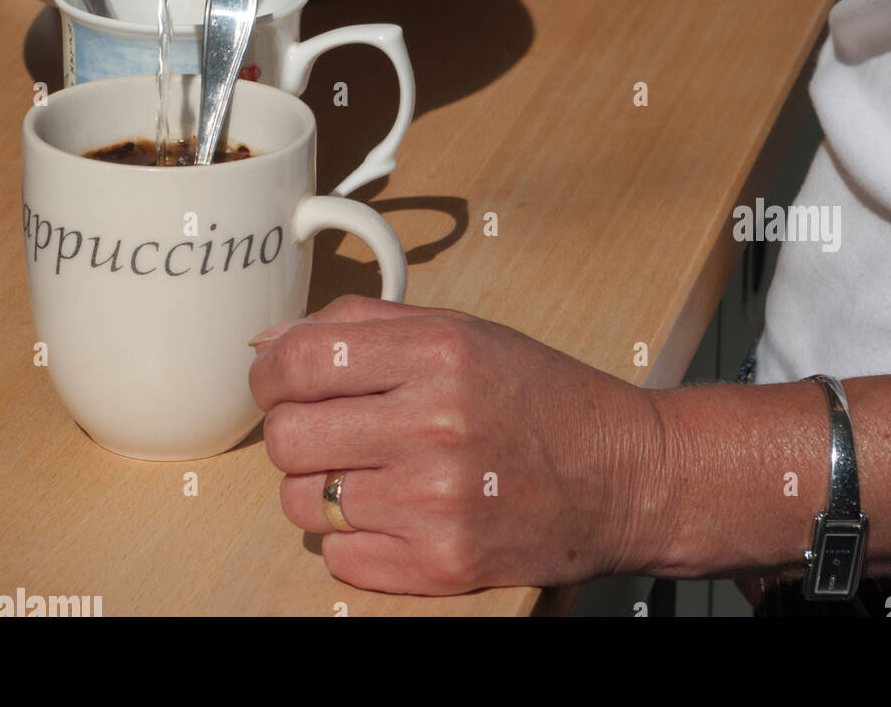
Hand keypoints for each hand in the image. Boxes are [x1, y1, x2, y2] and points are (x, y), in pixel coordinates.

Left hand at [248, 295, 666, 594]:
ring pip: (303, 501)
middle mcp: (433, 425)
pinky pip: (338, 557)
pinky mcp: (439, 565)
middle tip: (329, 427)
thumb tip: (268, 344)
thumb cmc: (541, 396)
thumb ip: (363, 326)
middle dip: (295, 430)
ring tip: (368, 470)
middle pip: (288, 436)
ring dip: (321, 486)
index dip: (270, 372)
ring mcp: (434, 502)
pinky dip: (354, 536)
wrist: (621, 475)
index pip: (299, 362)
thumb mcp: (461, 333)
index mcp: (438, 354)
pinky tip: (395, 510)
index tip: (278, 379)